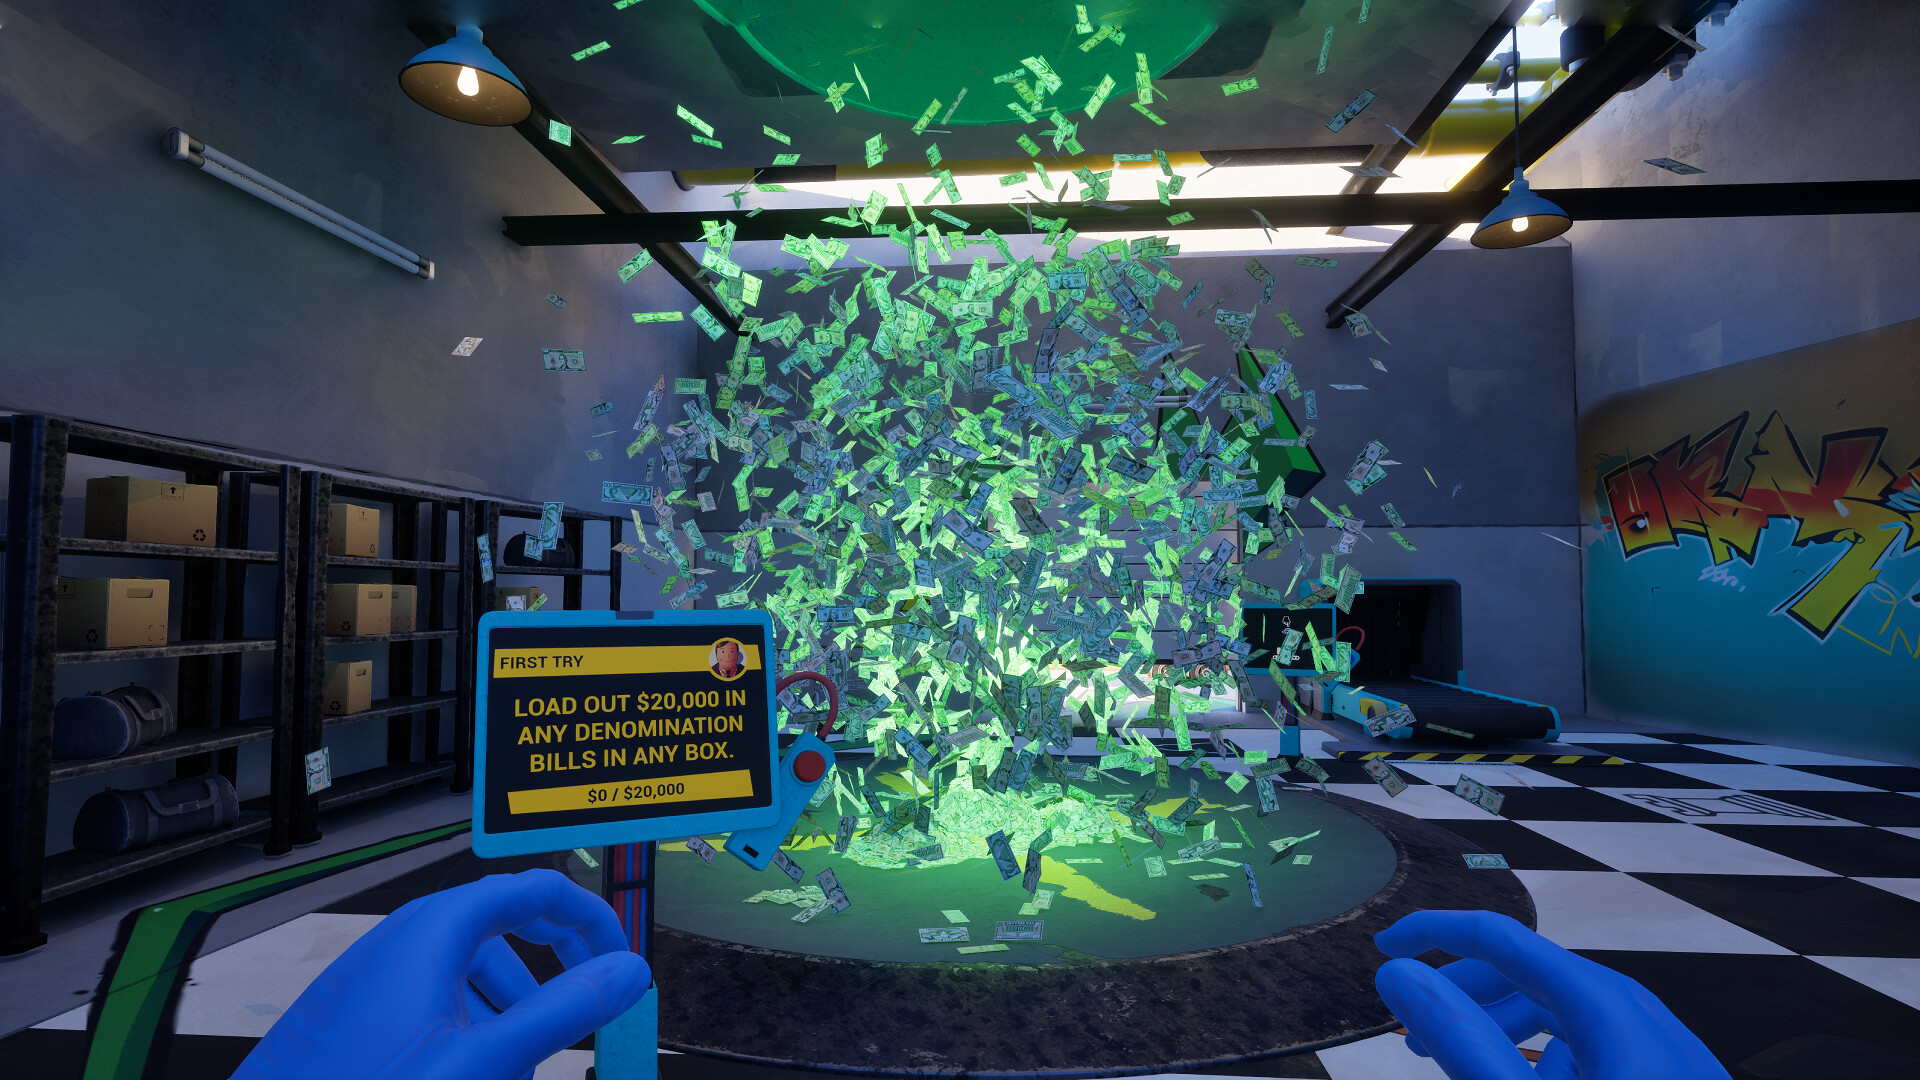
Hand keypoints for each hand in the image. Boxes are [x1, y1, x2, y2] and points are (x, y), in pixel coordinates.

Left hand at [232, 869, 650, 1079]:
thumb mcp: (484, 1060)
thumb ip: (560, 1014)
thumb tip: (623, 974)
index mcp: (432, 933)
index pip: (533, 891)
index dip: (588, 922)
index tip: (617, 962)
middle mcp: (399, 942)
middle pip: (502, 931)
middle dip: (547, 978)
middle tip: (582, 1014)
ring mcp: (373, 979)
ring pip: (465, 974)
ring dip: (507, 1012)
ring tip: (518, 1065)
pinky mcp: (355, 1016)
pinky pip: (428, 1004)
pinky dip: (466, 1030)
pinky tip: (470, 1073)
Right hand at [1374, 909, 1729, 1079]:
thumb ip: (1462, 1041)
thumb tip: (1405, 981)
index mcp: (1609, 1010)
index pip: (1504, 939)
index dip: (1436, 935)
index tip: (1387, 951)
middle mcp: (1641, 1021)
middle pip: (1532, 975)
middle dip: (1464, 993)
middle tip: (1412, 1029)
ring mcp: (1659, 1058)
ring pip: (1564, 1017)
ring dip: (1501, 1031)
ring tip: (1464, 1067)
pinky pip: (1596, 1055)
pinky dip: (1546, 1065)